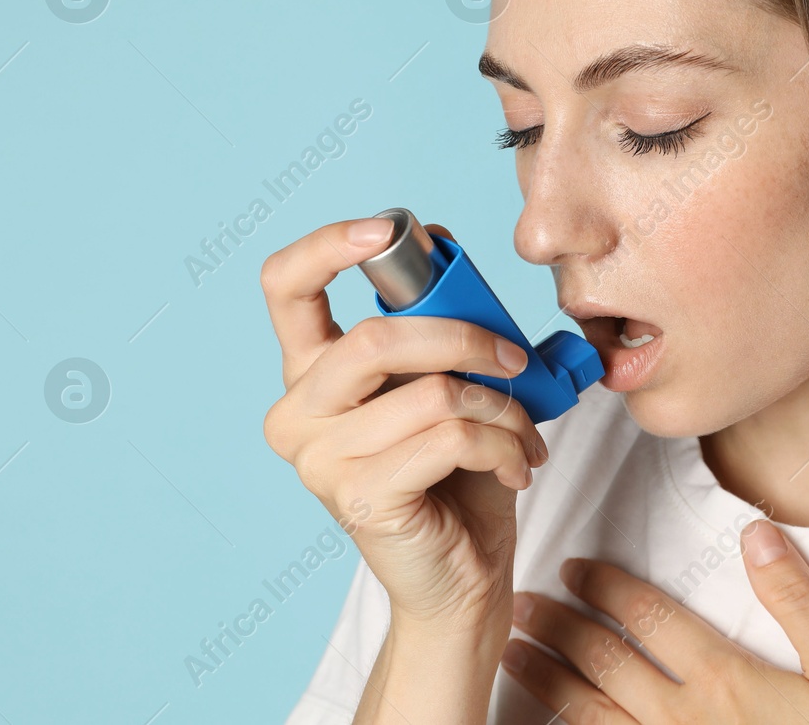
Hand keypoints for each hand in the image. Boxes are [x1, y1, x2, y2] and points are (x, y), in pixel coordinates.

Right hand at [260, 216, 548, 632]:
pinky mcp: (358, 498)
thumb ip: (438, 318)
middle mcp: (298, 412)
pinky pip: (450, 439)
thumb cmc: (457, 476)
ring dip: (502, 406)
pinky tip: (516, 466)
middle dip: (466, 337)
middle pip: (376, 338)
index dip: (328, 245)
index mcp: (312, 371)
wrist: (464, 578)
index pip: (284, 286)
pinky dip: (504, 445)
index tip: (387, 230)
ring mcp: (319, 460)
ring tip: (524, 431)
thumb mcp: (449, 381)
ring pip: (432, 393)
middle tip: (515, 357)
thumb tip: (439, 243)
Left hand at [501, 519, 808, 722]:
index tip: (574, 569)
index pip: (648, 618)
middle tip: (523, 603)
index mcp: (723, 680)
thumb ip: (797, 600)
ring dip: (547, 680)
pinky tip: (550, 724)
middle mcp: (682, 720)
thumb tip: (755, 534)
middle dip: (559, 628)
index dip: (606, 588)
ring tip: (514, 654)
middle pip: (605, 663)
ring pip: (590, 715)